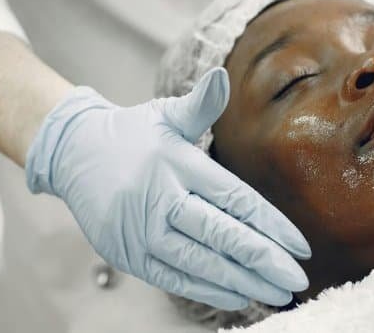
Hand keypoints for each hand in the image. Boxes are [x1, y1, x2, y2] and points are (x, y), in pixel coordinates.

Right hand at [24, 67, 310, 309]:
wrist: (72, 154)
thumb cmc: (133, 134)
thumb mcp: (166, 115)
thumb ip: (200, 106)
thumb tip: (221, 77)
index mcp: (178, 163)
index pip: (234, 199)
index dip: (271, 226)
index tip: (301, 247)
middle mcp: (160, 198)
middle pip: (221, 235)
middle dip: (264, 261)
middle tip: (297, 281)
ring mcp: (141, 230)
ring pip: (199, 263)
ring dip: (241, 282)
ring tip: (276, 294)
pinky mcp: (127, 254)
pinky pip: (173, 279)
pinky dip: (207, 291)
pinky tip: (238, 297)